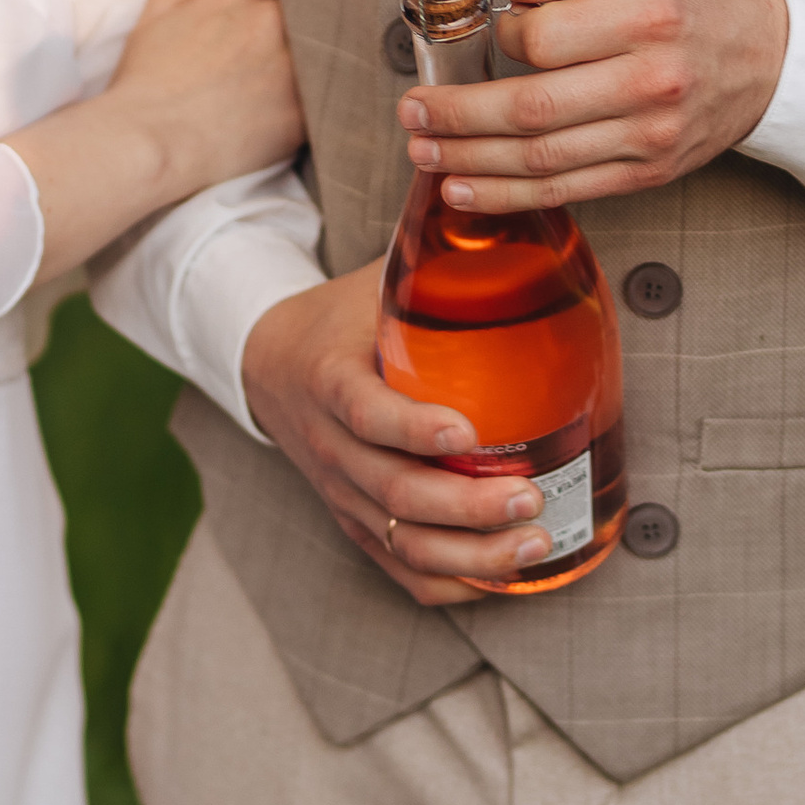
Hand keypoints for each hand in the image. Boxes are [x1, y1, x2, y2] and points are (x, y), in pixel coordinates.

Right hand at [110, 0, 304, 195]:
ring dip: (300, 77)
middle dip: (282, 47)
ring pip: (313, 62)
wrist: (148, 140)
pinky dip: (302, 115)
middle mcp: (270, 19)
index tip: (248, 50)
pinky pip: (315, 108)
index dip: (258, 28)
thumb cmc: (143, 83)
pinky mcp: (302, 112)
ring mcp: (290, 64)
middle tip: (260, 77)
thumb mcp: (151, 22)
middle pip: (295, 25)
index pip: (267, 0)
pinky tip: (279, 126)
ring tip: (272, 101)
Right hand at [239, 260, 553, 602]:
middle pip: (394, 493)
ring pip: (403, 544)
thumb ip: (431, 263)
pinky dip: (453, 583)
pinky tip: (504, 576)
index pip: (366, 414)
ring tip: (535, 543)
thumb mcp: (373, 284)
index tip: (468, 431)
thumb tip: (510, 221)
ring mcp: (342, 494)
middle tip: (531, 497)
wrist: (269, 364)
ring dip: (472, 553)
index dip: (414, 428)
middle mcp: (331, 448)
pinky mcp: (355, 523)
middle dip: (467, 506)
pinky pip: (400, 571)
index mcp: (330, 381)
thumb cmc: (340, 321)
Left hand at [396, 0, 787, 215]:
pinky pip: (566, 191)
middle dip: (458, 116)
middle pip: (533, 109)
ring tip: (423, 153)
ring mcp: (649, 136)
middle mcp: (649, 82)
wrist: (765, 57)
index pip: (547, 40)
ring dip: (470, 162)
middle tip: (410, 113)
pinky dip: (509, 196)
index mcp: (646, 16)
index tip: (489, 31)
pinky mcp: (646, 172)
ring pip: (542, 160)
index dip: (501, 38)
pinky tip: (464, 191)